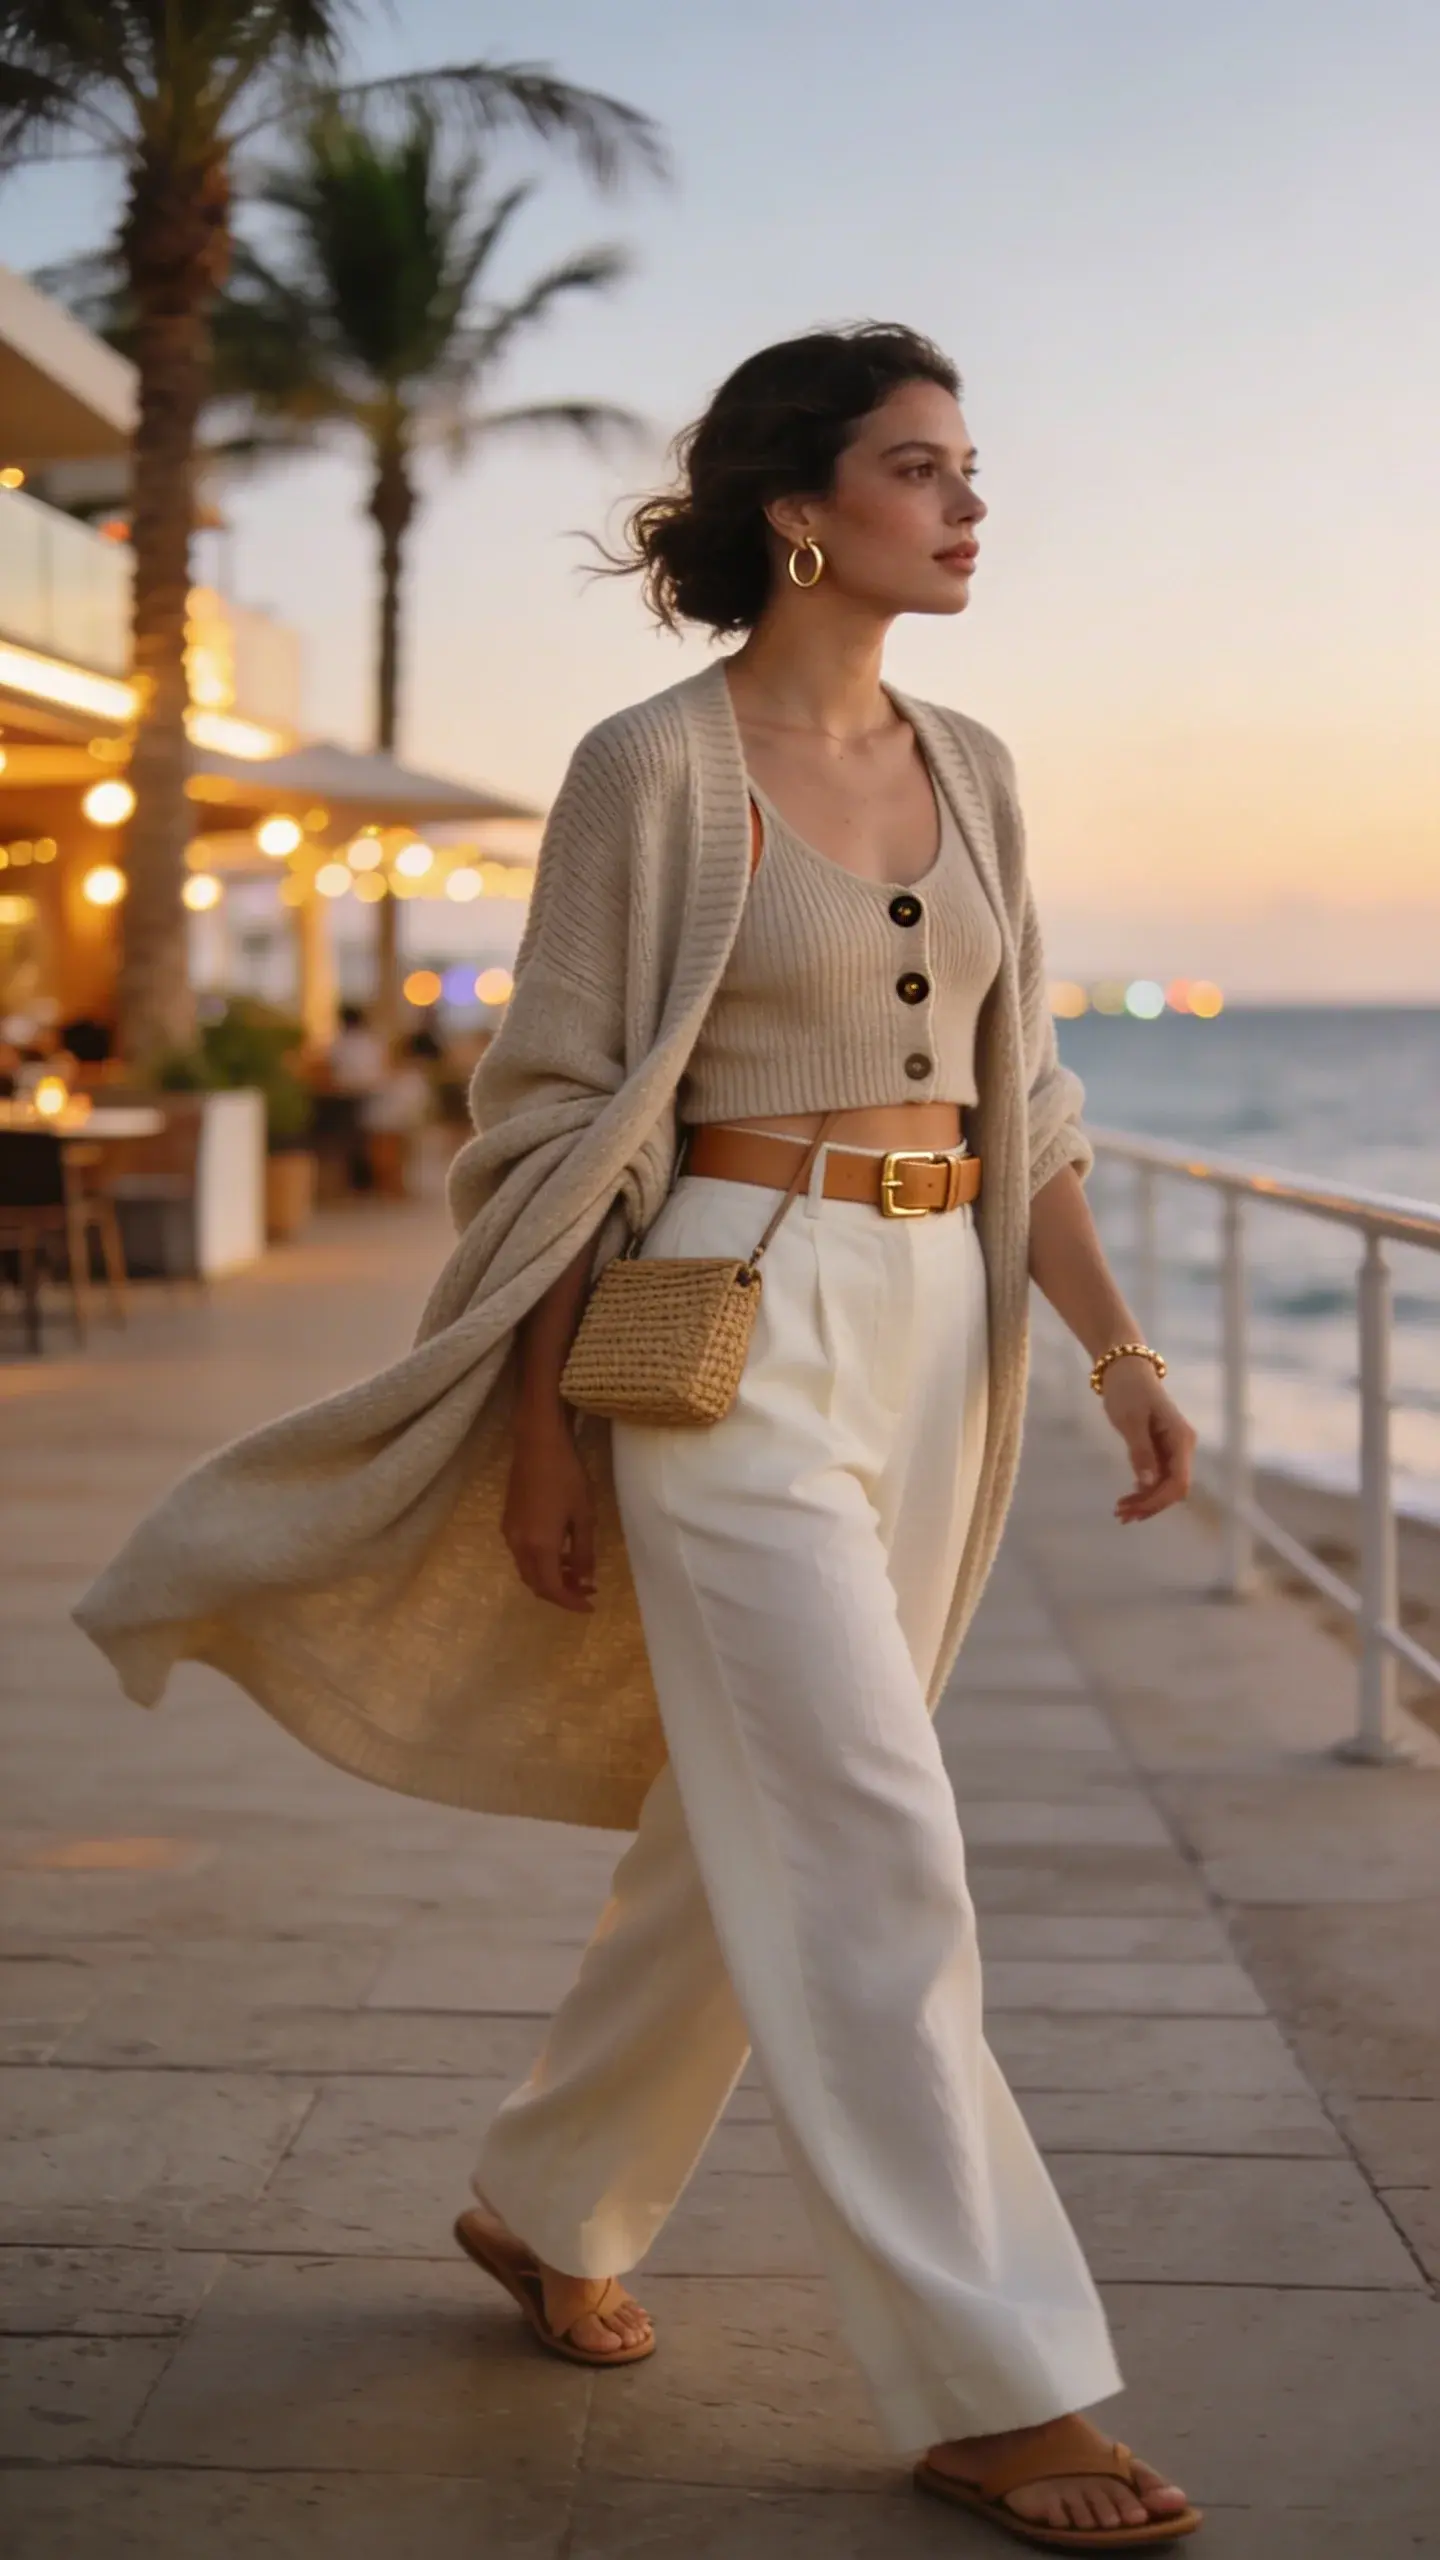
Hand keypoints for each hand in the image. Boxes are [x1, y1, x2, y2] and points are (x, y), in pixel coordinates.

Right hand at [503, 1406, 596, 1610]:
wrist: (537, 1444)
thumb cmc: (566, 1476)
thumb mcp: (584, 1516)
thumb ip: (583, 1553)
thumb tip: (584, 1580)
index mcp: (539, 1546)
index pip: (552, 1589)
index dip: (570, 1602)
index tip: (590, 1605)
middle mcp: (518, 1545)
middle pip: (536, 1584)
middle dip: (561, 1593)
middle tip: (587, 1591)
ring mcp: (510, 1533)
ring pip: (528, 1570)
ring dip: (550, 1578)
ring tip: (577, 1573)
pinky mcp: (508, 1522)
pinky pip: (522, 1555)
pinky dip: (541, 1564)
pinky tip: (560, 1553)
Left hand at [1099, 1357, 1196, 1522]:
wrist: (1124, 1368)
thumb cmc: (1128, 1389)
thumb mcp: (1130, 1420)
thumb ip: (1140, 1452)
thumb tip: (1147, 1483)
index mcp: (1181, 1439)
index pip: (1178, 1482)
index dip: (1158, 1501)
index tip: (1133, 1509)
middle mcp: (1182, 1447)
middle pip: (1173, 1488)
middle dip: (1150, 1504)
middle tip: (1120, 1515)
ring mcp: (1172, 1448)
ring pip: (1165, 1484)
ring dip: (1146, 1500)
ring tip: (1121, 1511)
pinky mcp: (1161, 1448)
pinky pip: (1157, 1475)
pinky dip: (1143, 1489)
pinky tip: (1129, 1497)